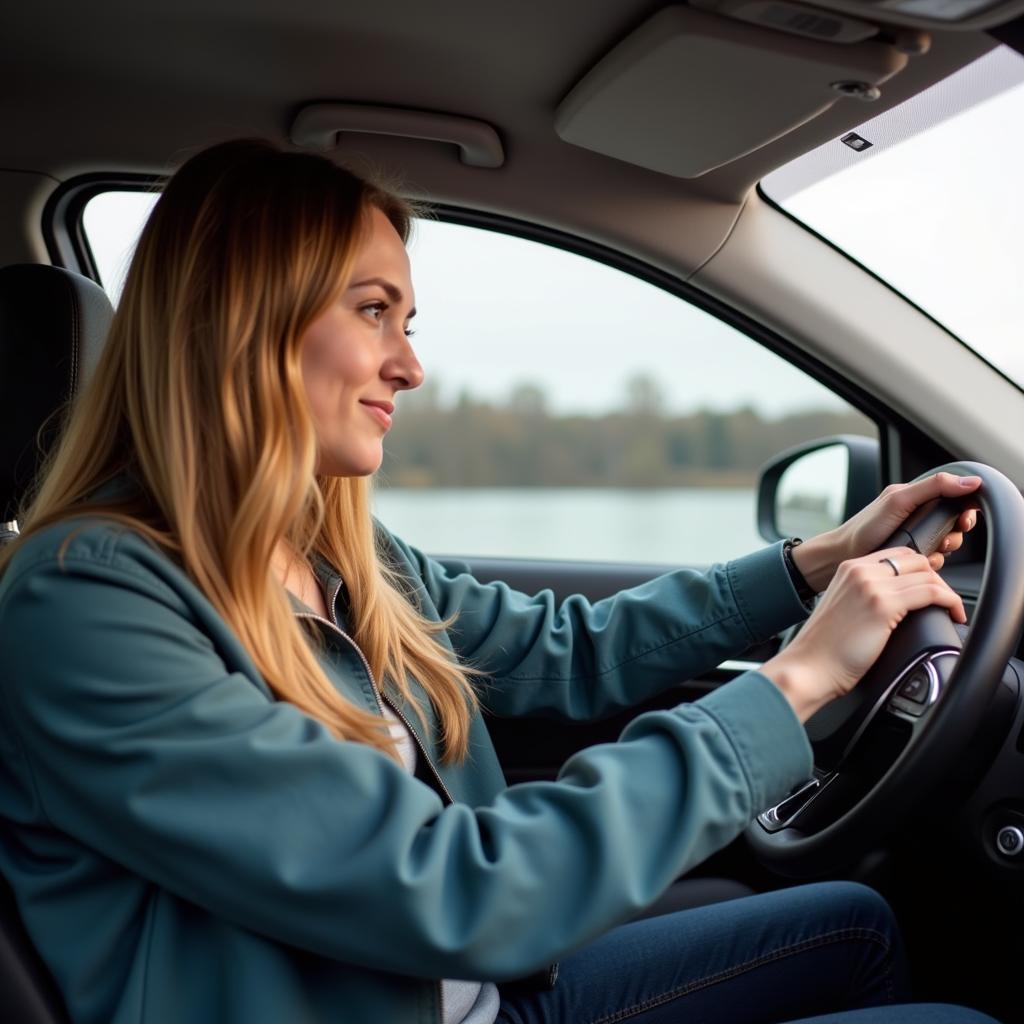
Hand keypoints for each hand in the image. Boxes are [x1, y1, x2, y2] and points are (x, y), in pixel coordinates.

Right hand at [761, 547, 965, 721]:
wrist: (809, 668)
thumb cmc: (825, 649)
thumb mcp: (845, 608)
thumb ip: (866, 595)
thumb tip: (900, 602)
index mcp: (849, 568)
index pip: (898, 554)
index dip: (920, 571)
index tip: (929, 590)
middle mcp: (859, 570)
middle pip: (916, 560)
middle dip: (936, 579)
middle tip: (944, 602)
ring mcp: (870, 585)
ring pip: (927, 575)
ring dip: (947, 592)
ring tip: (952, 611)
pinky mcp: (882, 605)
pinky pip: (931, 593)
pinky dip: (950, 601)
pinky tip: (953, 615)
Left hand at [791, 472, 981, 593]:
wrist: (843, 557)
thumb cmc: (865, 526)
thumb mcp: (899, 500)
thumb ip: (934, 487)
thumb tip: (971, 481)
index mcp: (917, 497)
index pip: (955, 497)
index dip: (965, 508)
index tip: (963, 520)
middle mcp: (919, 515)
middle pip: (955, 523)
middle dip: (954, 533)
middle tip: (942, 540)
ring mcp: (916, 536)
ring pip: (948, 543)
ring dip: (943, 550)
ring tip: (927, 551)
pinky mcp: (913, 556)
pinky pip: (935, 560)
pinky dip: (932, 563)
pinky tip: (920, 563)